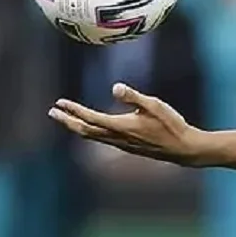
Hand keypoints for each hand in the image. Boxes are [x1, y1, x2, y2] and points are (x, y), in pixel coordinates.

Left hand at [49, 84, 204, 164]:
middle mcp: (117, 137)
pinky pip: (101, 139)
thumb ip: (133, 96)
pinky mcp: (127, 146)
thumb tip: (114, 87)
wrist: (183, 149)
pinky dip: (89, 131)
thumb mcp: (154, 105)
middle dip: (67, 121)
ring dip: (76, 127)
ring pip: (92, 136)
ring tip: (66, 118)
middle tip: (52, 112)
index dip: (74, 111)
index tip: (60, 103)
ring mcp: (122, 144)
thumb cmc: (171, 124)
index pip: (91, 118)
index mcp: (122, 126)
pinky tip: (90, 127)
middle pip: (85, 131)